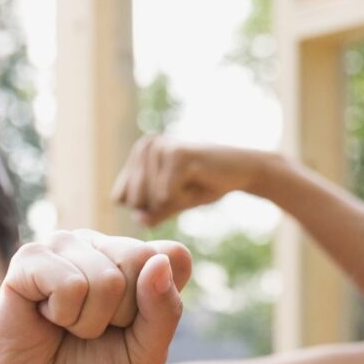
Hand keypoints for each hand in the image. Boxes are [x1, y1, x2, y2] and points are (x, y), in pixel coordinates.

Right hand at [0, 231, 192, 363]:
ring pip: (106, 279)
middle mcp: (99, 243)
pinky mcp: (29, 257)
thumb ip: (165, 311)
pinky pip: (69, 285)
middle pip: (141, 260)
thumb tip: (158, 262)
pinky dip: (62, 316)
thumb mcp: (146, 353)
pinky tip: (45, 317)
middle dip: (122, 314)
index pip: (174, 256)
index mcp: (131, 257)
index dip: (159, 302)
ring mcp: (63, 244)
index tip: (130, 326)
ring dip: (88, 322)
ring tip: (67, 325)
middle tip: (93, 328)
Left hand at [111, 137, 274, 224]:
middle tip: (185, 187)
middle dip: (161, 206)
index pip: (120, 198)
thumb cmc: (204, 185)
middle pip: (133, 202)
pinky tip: (199, 180)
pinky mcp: (176, 153)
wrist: (243, 171)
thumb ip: (150, 212)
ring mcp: (159, 146)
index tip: (172, 191)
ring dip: (175, 202)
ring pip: (150, 200)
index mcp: (138, 153)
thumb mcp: (171, 203)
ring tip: (192, 182)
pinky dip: (185, 199)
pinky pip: (166, 197)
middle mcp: (145, 145)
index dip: (146, 207)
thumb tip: (139, 218)